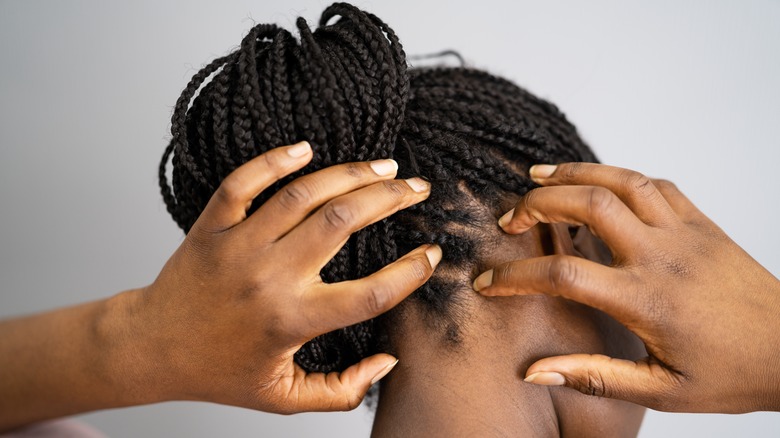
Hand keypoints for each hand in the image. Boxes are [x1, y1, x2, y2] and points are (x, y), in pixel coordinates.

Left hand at [108, 141, 440, 413]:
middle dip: (390, 198)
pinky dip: (274, 160)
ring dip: (350, 174)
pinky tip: (306, 148)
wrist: (151, 348)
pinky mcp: (212, 226)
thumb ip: (342, 391)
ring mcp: (239, 246)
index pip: (370, 294)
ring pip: (303, 195)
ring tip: (383, 166)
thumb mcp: (284, 398)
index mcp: (293, 320)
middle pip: (343, 223)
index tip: (431, 254)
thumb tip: (388, 363)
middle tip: (416, 187)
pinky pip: (244, 182)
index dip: (410, 272)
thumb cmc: (220, 372)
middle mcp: (270, 277)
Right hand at [473, 162, 779, 412]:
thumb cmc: (732, 373)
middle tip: (510, 217)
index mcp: (645, 299)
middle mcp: (660, 255)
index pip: (563, 274)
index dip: (516, 276)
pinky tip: (599, 183)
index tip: (487, 282)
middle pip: (586, 204)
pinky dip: (618, 175)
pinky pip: (655, 183)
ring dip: (573, 173)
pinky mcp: (701, 222)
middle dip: (537, 203)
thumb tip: (534, 372)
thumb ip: (593, 378)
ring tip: (538, 176)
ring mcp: (683, 232)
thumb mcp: (661, 391)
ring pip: (619, 181)